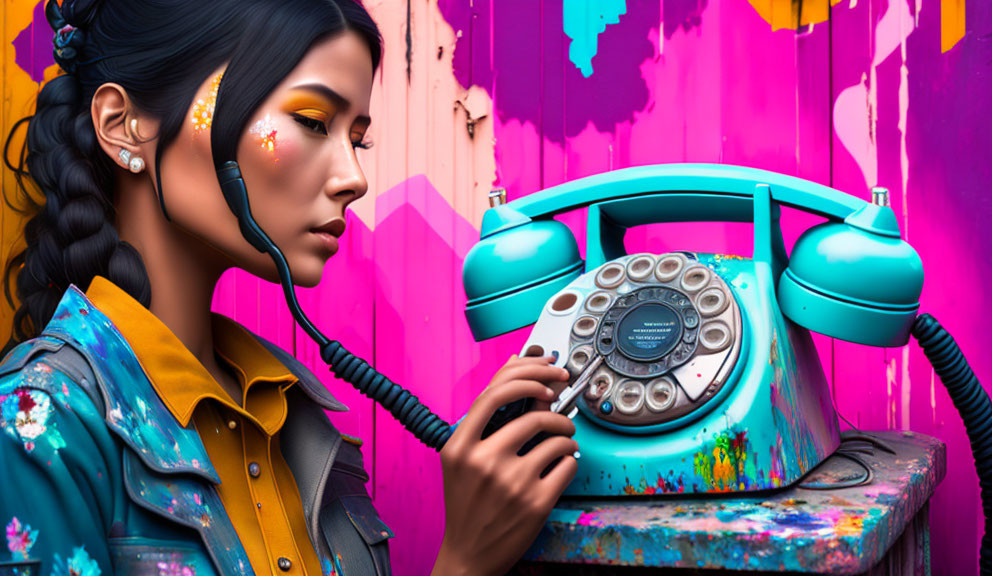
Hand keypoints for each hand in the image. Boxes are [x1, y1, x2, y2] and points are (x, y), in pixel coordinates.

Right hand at [431, 355, 577, 575]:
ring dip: (567, 435)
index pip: (495, 394)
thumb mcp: (462, 459)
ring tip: (564, 439)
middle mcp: (483, 461)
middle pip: (533, 414)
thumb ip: (485, 421)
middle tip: (562, 408)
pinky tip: (561, 465)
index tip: (545, 378)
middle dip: (556, 408)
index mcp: (459, 447)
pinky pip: (567, 464)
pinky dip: (570, 460)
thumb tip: (519, 372)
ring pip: (556, 438)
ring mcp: (511, 482)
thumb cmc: (467, 503)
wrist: (468, 554)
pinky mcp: (536, 502)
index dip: (527, 377)